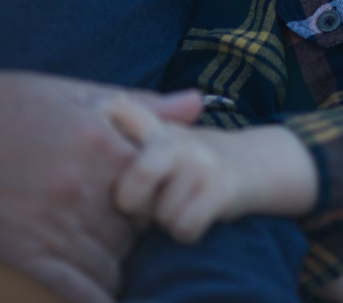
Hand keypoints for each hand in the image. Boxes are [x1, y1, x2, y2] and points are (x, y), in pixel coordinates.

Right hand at [0, 65, 200, 302]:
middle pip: (142, 227)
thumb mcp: (81, 93)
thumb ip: (146, 106)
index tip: (163, 199)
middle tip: (136, 231)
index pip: (165, 186)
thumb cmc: (12, 105)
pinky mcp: (27, 253)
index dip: (167, 195)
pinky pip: (78, 290)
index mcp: (108, 146)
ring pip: (115, 260)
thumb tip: (199, 104)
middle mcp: (89, 188)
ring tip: (116, 258)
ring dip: (119, 262)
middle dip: (142, 232)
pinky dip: (96, 297)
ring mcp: (57, 224)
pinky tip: (104, 297)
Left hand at [110, 101, 316, 243]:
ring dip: (164, 222)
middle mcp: (177, 140)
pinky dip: (185, 232)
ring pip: (160, 215)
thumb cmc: (187, 163)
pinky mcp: (221, 188)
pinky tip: (191, 217)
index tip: (90, 139)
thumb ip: (124, 137)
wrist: (252, 163)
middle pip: (135, 180)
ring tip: (175, 205)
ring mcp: (201, 162)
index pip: (117, 110)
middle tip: (142, 204)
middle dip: (132, 204)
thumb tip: (98, 119)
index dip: (98, 118)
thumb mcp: (158, 140)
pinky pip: (184, 226)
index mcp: (153, 126)